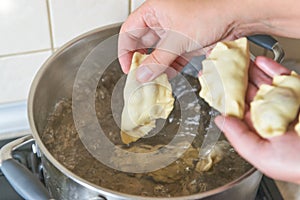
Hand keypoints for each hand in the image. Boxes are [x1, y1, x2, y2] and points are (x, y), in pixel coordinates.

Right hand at [118, 0, 241, 81]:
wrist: (236, 18)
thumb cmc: (209, 13)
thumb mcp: (177, 39)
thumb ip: (158, 59)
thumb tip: (142, 74)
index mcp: (153, 11)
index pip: (129, 31)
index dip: (125, 50)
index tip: (128, 67)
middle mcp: (162, 21)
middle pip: (143, 44)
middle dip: (141, 62)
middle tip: (139, 78)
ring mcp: (174, 33)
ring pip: (158, 53)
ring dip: (156, 68)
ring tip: (152, 81)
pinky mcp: (185, 43)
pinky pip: (172, 58)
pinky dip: (169, 68)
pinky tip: (167, 77)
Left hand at [215, 56, 299, 183]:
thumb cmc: (298, 164)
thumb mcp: (263, 157)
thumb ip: (240, 138)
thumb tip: (220, 120)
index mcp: (256, 128)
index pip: (234, 107)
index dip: (221, 94)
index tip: (210, 81)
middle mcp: (268, 113)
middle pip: (246, 91)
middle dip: (233, 77)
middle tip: (220, 62)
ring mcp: (283, 102)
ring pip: (262, 81)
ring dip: (249, 69)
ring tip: (235, 56)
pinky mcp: (299, 93)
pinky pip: (284, 77)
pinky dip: (272, 67)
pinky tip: (260, 60)